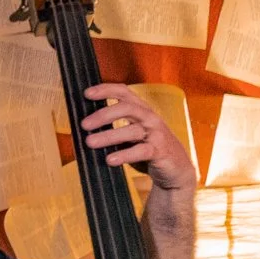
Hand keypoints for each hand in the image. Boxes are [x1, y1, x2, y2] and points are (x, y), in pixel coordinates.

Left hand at [81, 83, 196, 193]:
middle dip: (103, 115)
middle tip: (83, 125)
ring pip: (132, 130)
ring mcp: (156, 134)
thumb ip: (113, 127)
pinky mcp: (160, 151)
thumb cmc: (148, 148)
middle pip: (127, 108)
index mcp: (141, 110)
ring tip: (89, 142)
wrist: (176, 168)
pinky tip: (110, 159)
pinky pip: (142, 151)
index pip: (124, 92)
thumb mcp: (131, 134)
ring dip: (109, 135)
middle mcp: (150, 118)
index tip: (86, 94)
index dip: (106, 90)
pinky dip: (125, 154)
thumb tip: (82, 127)